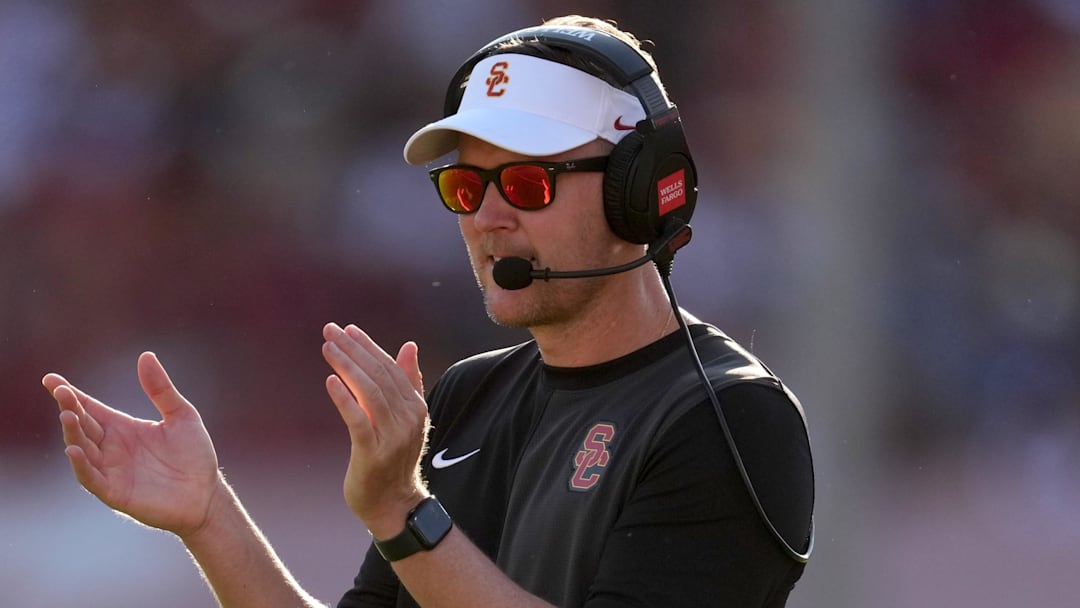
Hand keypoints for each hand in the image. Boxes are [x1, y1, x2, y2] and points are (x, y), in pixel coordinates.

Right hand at [43, 352, 220, 537]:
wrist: (207, 494)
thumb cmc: (194, 455)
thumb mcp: (181, 415)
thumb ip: (161, 389)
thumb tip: (145, 355)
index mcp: (123, 427)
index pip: (90, 408)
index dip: (70, 395)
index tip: (51, 379)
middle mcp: (111, 448)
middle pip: (82, 425)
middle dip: (70, 409)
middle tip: (62, 393)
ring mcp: (111, 470)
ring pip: (82, 450)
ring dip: (72, 434)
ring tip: (68, 416)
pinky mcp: (115, 493)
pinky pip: (92, 479)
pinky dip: (81, 466)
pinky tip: (74, 450)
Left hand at [321, 323, 428, 536]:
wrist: (394, 504)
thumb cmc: (394, 459)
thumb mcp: (405, 419)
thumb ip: (407, 382)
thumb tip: (409, 346)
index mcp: (416, 407)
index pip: (390, 368)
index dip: (368, 346)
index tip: (347, 329)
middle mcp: (408, 418)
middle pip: (379, 375)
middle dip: (353, 350)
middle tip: (329, 331)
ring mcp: (392, 437)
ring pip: (369, 392)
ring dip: (347, 366)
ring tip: (328, 348)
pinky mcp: (373, 453)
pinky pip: (358, 419)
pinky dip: (345, 398)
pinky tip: (330, 381)